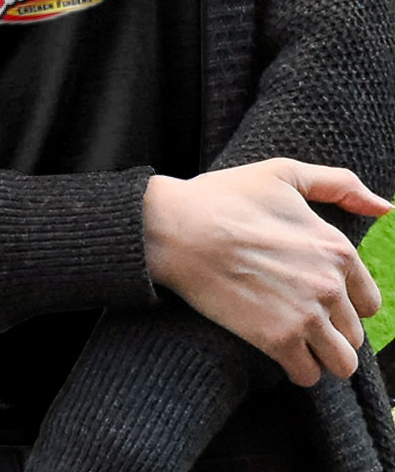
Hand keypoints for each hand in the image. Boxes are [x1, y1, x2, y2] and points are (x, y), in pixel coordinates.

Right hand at [142, 158, 392, 387]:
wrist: (175, 228)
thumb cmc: (224, 197)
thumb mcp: (282, 174)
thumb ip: (338, 185)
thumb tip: (384, 207)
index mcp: (337, 248)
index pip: (368, 300)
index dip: (343, 301)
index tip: (313, 296)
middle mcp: (330, 285)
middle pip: (354, 333)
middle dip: (329, 329)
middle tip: (295, 315)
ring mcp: (305, 315)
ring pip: (341, 363)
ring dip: (320, 356)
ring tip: (293, 340)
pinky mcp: (276, 339)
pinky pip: (307, 375)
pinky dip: (297, 368)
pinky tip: (278, 350)